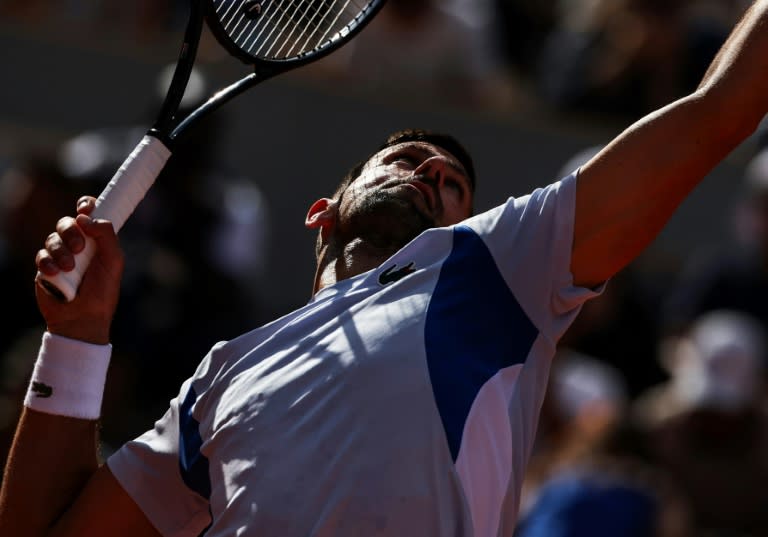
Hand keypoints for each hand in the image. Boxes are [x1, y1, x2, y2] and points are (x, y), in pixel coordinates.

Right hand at [34, 196, 123, 344]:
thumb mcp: (113, 261)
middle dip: (72, 231)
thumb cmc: (102, 291)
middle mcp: (78, 245)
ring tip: (70, 268)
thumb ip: (106, 235)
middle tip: (80, 248)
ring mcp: (60, 255)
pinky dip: (48, 263)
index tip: (84, 208)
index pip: (89, 214)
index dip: (86, 206)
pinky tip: (55, 273)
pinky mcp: (45, 267)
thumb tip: (86, 217)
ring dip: (61, 251)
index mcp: (97, 241)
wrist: (83, 318)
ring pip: (52, 237)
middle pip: (67, 222)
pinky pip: (41, 255)